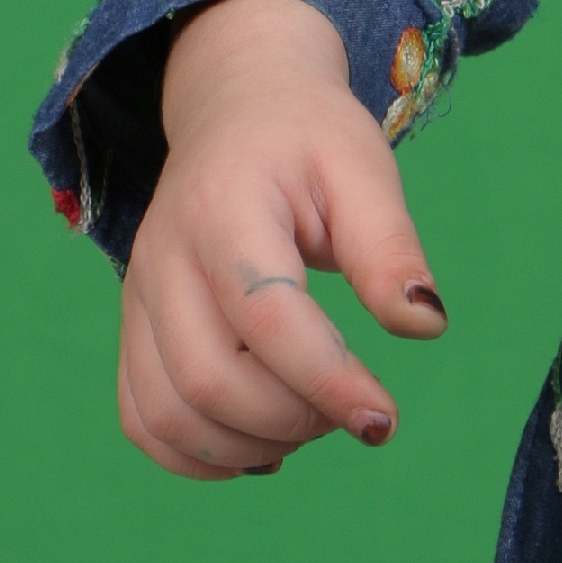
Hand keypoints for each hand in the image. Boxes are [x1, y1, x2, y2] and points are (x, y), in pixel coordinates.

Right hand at [117, 0, 446, 478]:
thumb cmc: (310, 137)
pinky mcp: (135, 328)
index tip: (383, 418)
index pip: (266, 317)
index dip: (326, 380)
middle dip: (292, 419)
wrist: (239, 107)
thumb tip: (426, 326)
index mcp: (224, 207)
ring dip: (247, 446)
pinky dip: (198, 455)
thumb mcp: (363, 167)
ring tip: (313, 423)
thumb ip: (389, 247)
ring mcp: (139, 297)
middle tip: (354, 412)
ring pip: (167, 415)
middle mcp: (164, 258)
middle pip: (208, 379)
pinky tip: (262, 442)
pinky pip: (143, 420)